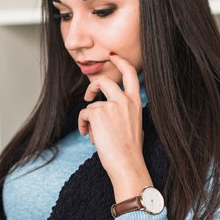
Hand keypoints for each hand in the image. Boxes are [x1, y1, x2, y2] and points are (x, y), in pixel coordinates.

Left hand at [78, 53, 145, 182]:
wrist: (127, 163)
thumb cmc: (130, 150)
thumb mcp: (134, 125)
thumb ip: (124, 112)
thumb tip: (109, 111)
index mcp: (136, 102)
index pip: (130, 73)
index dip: (121, 62)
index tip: (113, 56)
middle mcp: (124, 100)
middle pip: (105, 81)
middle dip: (93, 86)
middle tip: (89, 97)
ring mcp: (111, 105)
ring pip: (92, 104)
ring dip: (88, 117)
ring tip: (91, 132)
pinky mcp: (97, 113)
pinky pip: (84, 114)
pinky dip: (83, 125)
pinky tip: (88, 136)